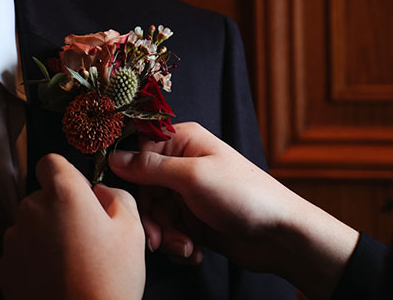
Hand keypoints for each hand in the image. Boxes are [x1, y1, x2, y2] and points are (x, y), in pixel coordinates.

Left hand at [0, 153, 144, 299]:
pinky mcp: (5, 266)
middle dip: (59, 208)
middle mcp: (32, 210)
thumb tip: (100, 192)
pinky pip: (21, 250)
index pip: (51, 161)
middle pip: (42, 195)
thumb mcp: (132, 228)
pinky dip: (34, 257)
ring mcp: (15, 239)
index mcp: (64, 193)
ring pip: (30, 223)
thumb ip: (116, 195)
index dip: (67, 175)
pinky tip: (57, 274)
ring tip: (71, 260)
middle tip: (84, 234)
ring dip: (45, 233)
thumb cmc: (110, 280)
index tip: (80, 193)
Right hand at [108, 122, 357, 299]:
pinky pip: (169, 232)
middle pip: (143, 190)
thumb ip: (150, 167)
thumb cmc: (243, 195)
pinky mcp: (194, 221)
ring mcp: (188, 194)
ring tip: (186, 246)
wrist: (279, 235)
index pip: (137, 152)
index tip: (133, 201)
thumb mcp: (192, 177)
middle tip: (161, 237)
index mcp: (183, 141)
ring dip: (167, 236)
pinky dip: (177, 246)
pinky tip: (194, 251)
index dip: (131, 179)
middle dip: (151, 218)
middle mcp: (183, 165)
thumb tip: (114, 157)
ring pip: (155, 216)